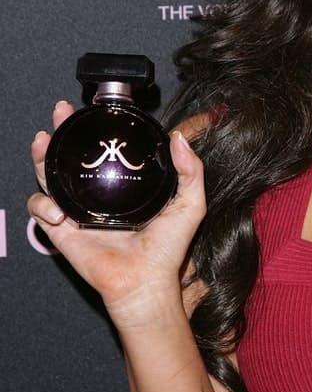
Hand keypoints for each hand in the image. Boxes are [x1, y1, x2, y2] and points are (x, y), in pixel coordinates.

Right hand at [28, 101, 206, 327]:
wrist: (146, 280)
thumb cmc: (168, 249)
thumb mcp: (190, 203)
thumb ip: (190, 169)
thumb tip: (178, 137)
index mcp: (125, 188)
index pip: (107, 152)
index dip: (98, 130)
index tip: (97, 111)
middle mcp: (99, 196)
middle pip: (72, 157)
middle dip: (62, 131)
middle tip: (61, 113)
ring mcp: (78, 212)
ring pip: (49, 176)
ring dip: (41, 157)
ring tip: (42, 142)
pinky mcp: (61, 231)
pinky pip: (41, 209)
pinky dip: (43, 204)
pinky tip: (58, 209)